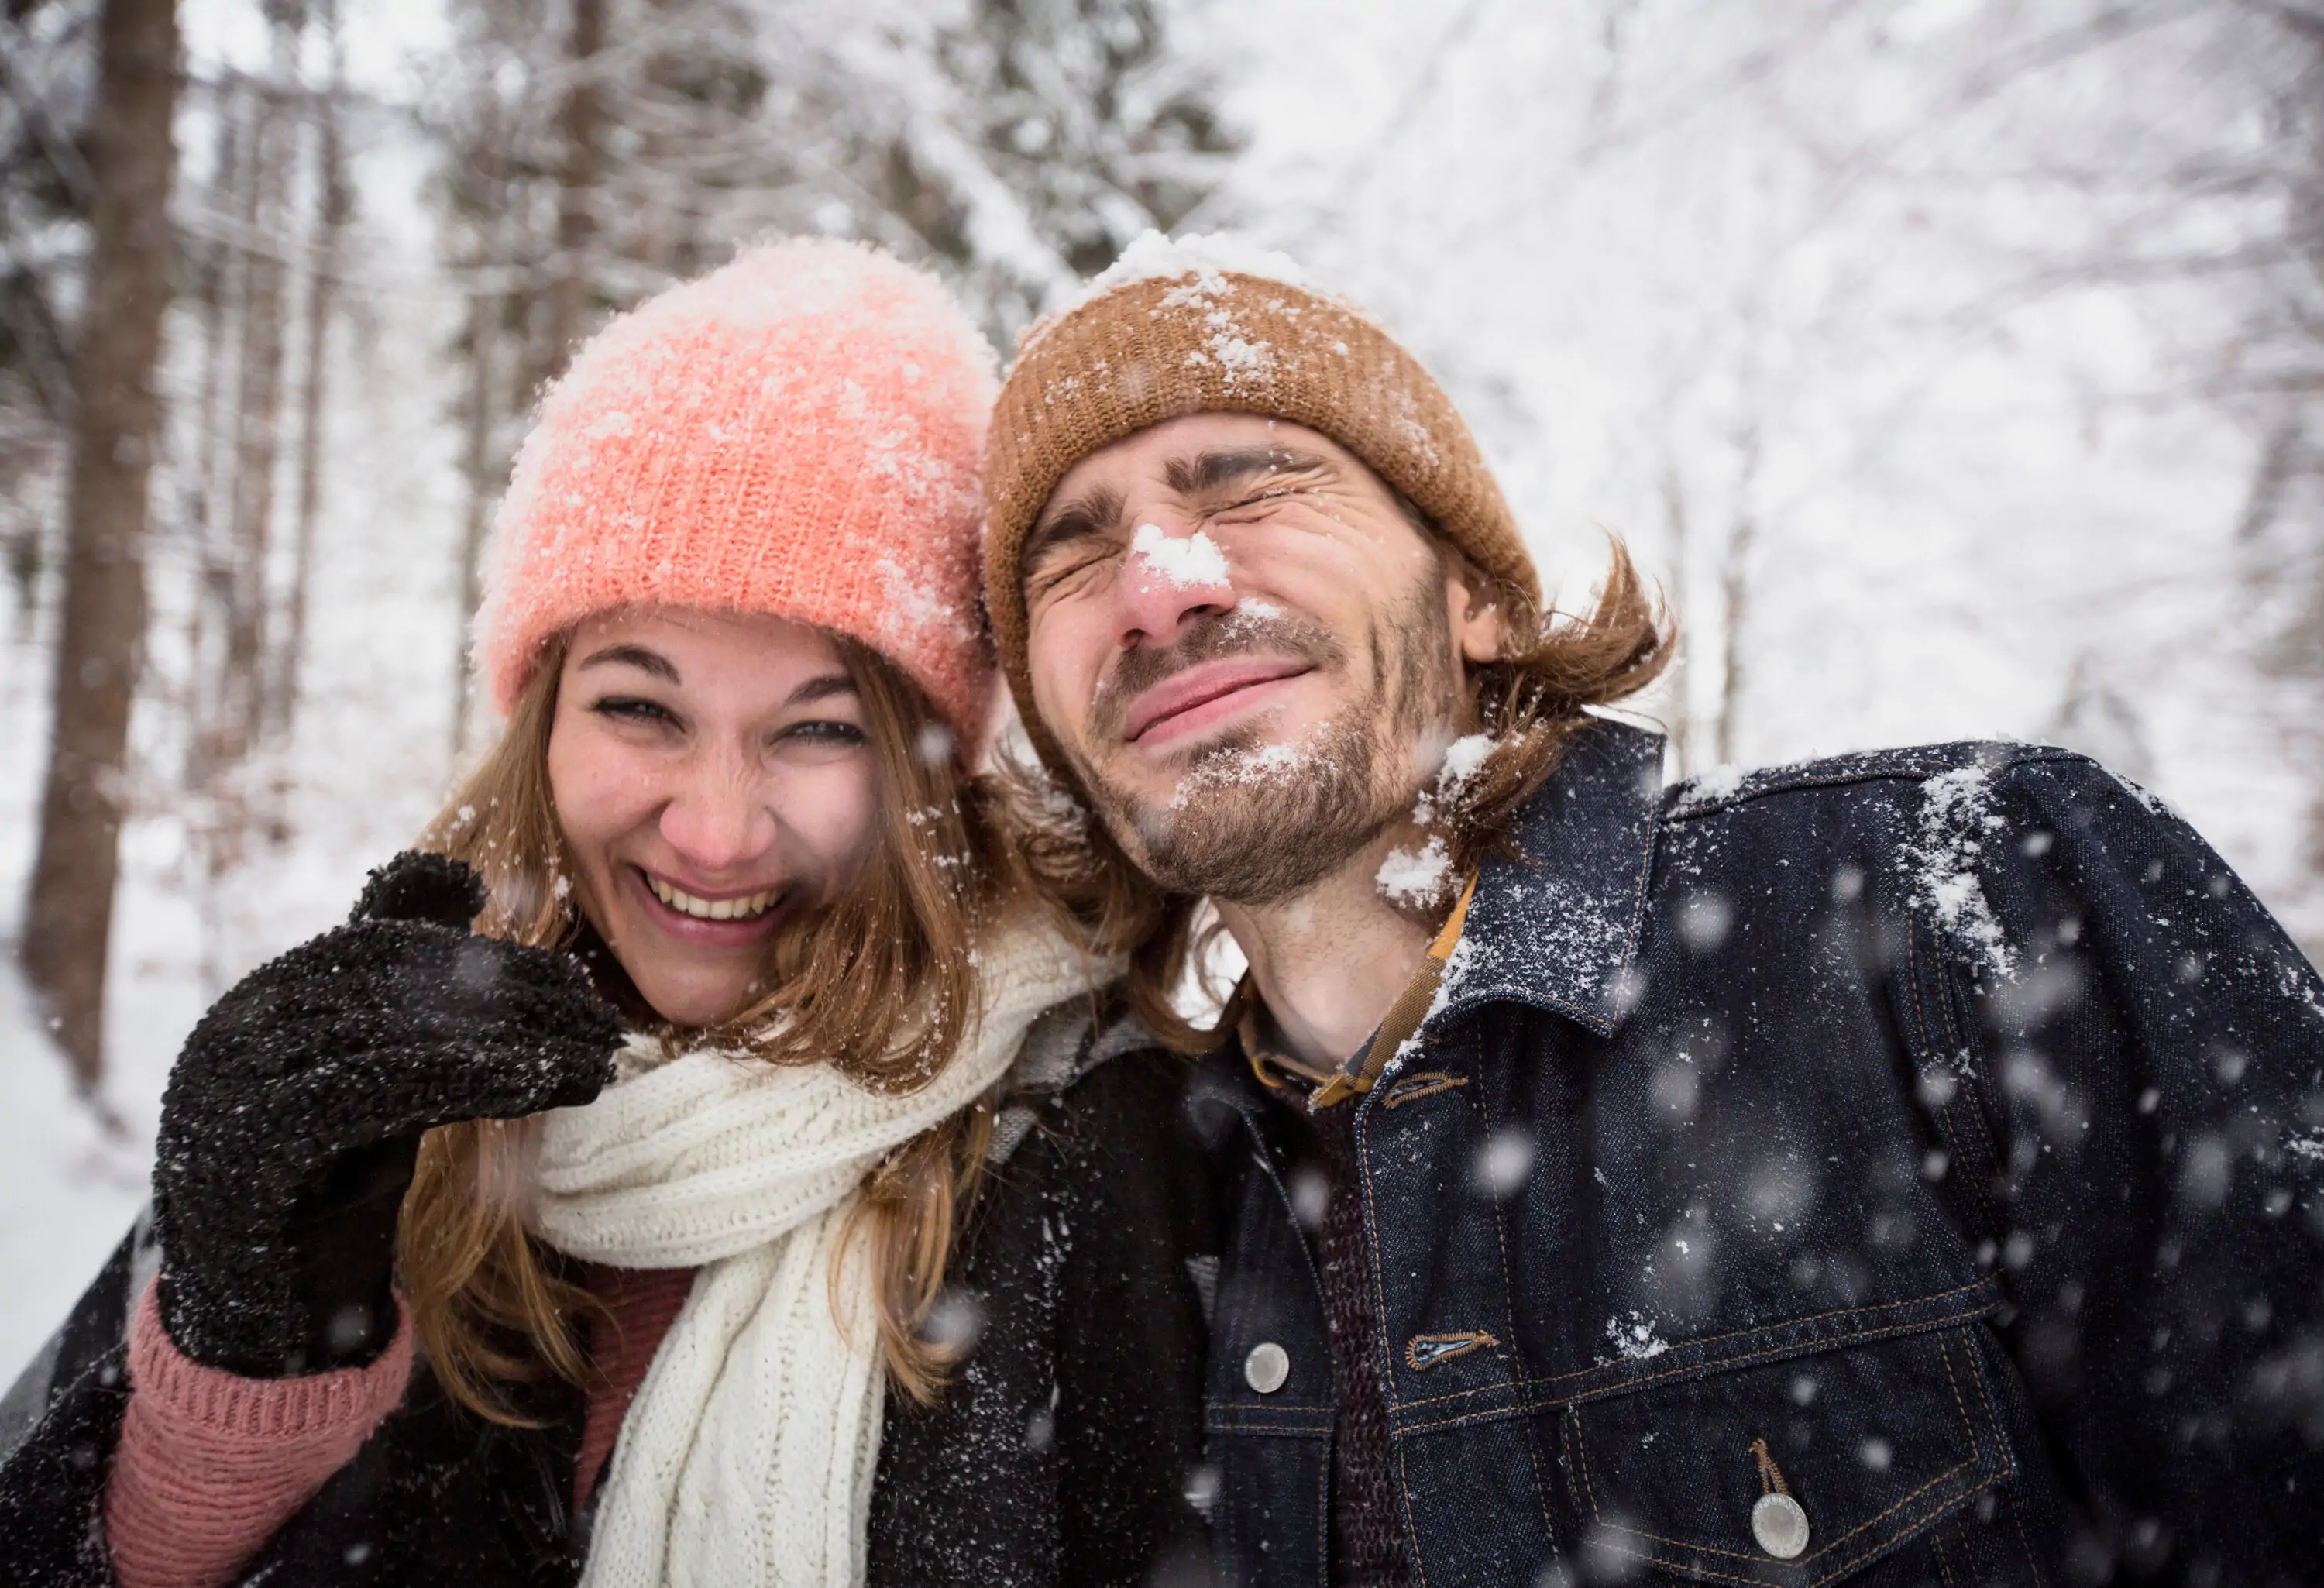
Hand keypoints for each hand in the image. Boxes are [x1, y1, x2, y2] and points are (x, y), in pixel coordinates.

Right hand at [152, 852, 621, 1376]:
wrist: (256, 1322)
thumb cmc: (326, 1193)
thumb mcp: (375, 1077)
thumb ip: (408, 991)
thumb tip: (462, 878)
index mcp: (264, 1002)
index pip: (384, 942)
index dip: (486, 954)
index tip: (572, 976)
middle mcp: (238, 1030)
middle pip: (396, 981)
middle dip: (513, 995)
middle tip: (601, 1019)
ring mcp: (232, 1084)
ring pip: (394, 1030)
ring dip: (511, 1038)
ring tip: (594, 1057)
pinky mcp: (251, 1145)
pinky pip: (377, 1090)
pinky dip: (471, 1078)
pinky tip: (544, 1086)